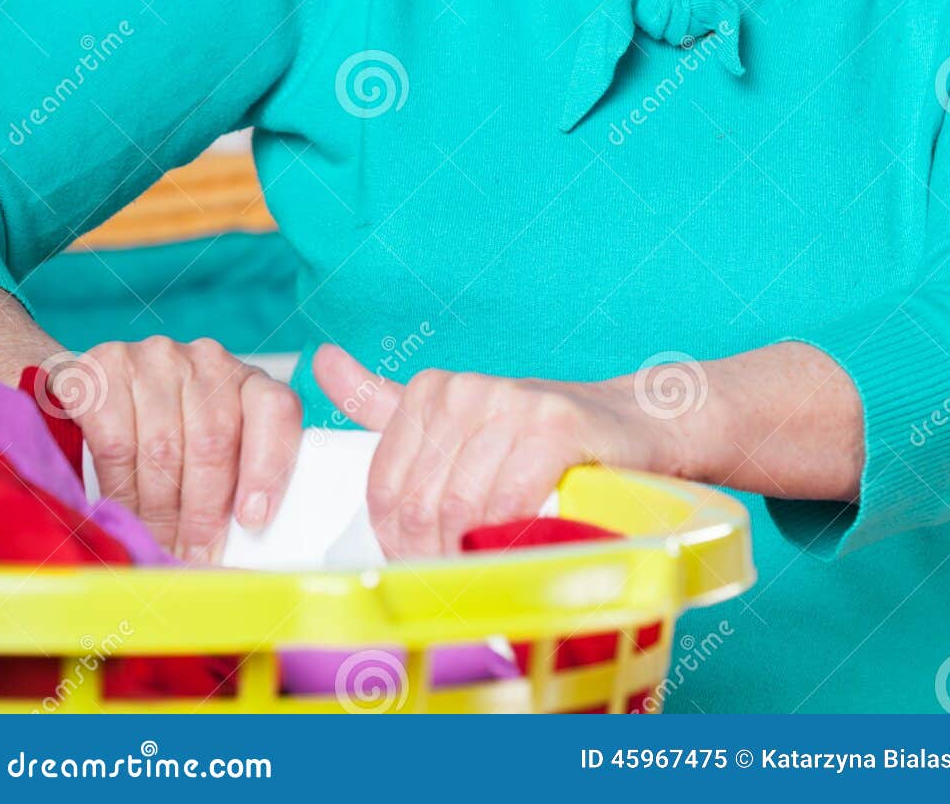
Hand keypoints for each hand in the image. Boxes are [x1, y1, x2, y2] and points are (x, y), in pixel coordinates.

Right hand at [46, 336, 302, 562]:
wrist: (99, 392)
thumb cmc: (166, 430)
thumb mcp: (211, 449)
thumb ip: (233, 479)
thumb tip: (239, 549)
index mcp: (247, 379)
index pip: (276, 409)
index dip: (267, 468)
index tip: (252, 520)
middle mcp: (205, 360)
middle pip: (213, 442)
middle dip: (203, 513)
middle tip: (193, 557)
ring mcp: (154, 359)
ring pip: (163, 449)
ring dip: (160, 512)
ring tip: (158, 546)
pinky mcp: (104, 370)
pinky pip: (116, 444)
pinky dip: (120, 491)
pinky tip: (122, 514)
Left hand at [312, 345, 706, 558]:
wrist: (628, 426)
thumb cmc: (533, 437)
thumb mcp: (452, 417)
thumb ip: (382, 399)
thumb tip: (320, 359)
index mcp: (434, 389)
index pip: (387, 487)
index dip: (395, 543)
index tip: (416, 570)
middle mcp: (469, 389)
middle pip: (421, 503)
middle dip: (429, 559)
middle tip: (448, 589)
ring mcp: (513, 404)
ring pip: (461, 508)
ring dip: (468, 558)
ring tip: (481, 578)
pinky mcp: (556, 426)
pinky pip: (509, 500)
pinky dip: (507, 538)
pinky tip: (516, 550)